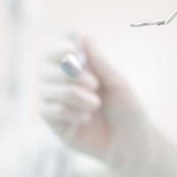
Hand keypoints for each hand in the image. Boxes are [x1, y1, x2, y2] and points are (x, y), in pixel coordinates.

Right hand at [39, 36, 176, 176]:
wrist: (133, 142)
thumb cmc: (128, 109)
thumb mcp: (117, 82)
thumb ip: (98, 61)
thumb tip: (82, 34)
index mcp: (77, 72)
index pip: (53, 55)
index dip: (56, 49)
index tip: (71, 50)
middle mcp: (62, 86)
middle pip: (43, 70)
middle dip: (68, 74)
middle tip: (94, 84)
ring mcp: (57, 106)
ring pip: (46, 91)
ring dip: (73, 95)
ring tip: (95, 104)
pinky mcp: (56, 126)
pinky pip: (48, 111)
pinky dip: (69, 111)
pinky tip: (86, 118)